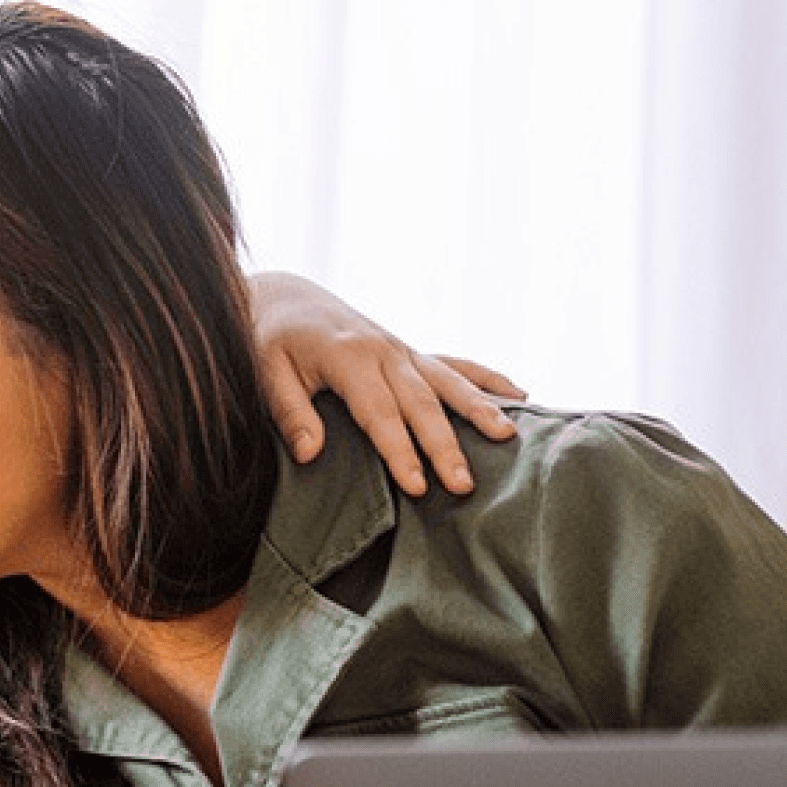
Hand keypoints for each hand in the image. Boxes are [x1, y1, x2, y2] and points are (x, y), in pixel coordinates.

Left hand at [248, 270, 523, 495]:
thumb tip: (310, 454)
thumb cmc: (269, 341)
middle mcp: (383, 350)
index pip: (379, 414)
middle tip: (464, 484)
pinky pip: (454, 365)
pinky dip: (486, 380)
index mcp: (348, 358)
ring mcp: (401, 349)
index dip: (400, 452)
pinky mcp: (409, 351)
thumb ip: (290, 412)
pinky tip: (520, 397)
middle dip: (444, 446)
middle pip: (421, 404)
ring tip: (508, 437)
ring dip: (479, 410)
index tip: (418, 487)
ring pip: (448, 381)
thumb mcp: (266, 374)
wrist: (284, 299)